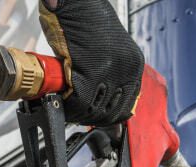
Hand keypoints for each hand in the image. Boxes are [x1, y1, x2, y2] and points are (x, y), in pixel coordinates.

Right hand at [39, 0, 144, 125]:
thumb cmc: (85, 20)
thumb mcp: (109, 51)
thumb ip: (111, 74)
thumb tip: (103, 100)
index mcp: (134, 65)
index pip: (126, 107)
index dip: (106, 118)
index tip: (92, 117)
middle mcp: (127, 68)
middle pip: (109, 112)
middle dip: (89, 117)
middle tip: (74, 112)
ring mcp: (110, 70)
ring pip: (93, 109)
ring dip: (77, 111)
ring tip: (66, 105)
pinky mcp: (90, 69)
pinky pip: (78, 101)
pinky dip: (68, 105)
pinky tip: (61, 99)